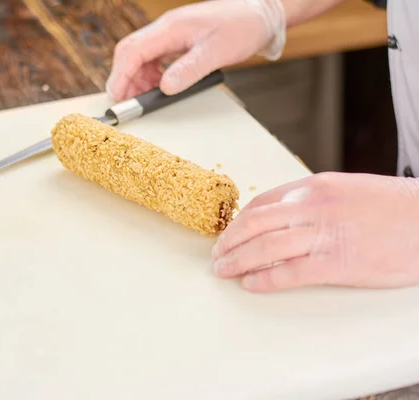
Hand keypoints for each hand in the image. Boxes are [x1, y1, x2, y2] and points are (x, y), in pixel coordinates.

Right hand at [105, 0, 281, 100]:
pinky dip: (151, 76)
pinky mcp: (177, 42)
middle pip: (131, 53)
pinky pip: (154, 59)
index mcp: (171, 28)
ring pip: (140, 57)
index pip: (133, 51)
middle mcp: (165, 30)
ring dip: (138, 79)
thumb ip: (189, 70)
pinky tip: (160, 88)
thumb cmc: (241, 27)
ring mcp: (170, 35)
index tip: (117, 97)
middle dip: (124, 79)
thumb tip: (165, 88)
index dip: (121, 75)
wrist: (258, 15)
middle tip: (128, 103)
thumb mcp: (216, 52)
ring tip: (145, 99)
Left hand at [211, 172, 418, 292]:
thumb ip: (314, 202)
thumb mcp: (347, 191)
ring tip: (223, 271)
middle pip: (254, 224)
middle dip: (229, 242)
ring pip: (264, 248)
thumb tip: (285, 218)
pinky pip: (289, 272)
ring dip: (237, 261)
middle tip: (217, 256)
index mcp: (313, 187)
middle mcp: (312, 207)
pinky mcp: (337, 263)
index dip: (237, 222)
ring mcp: (323, 234)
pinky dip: (265, 279)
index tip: (227, 235)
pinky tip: (251, 284)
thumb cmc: (393, 207)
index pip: (260, 203)